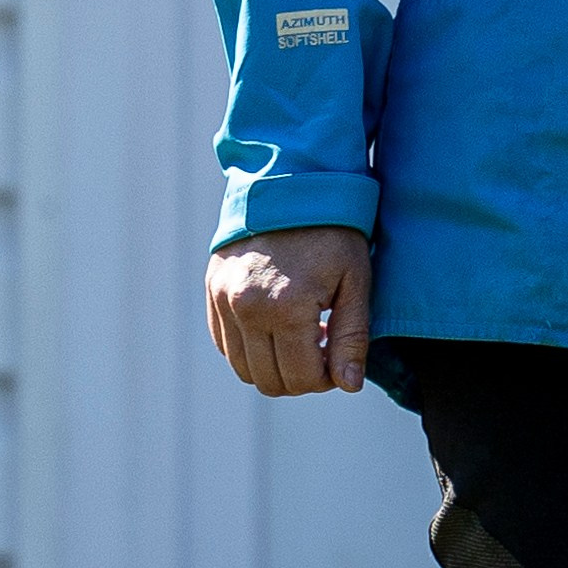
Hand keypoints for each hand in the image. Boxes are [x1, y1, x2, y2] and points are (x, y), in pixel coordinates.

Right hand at [205, 225, 372, 396]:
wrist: (290, 182)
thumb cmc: (332, 232)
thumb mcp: (355, 281)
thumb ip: (352, 337)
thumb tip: (349, 385)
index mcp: (286, 308)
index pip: (302, 378)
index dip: (328, 378)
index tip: (339, 356)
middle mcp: (247, 309)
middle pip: (271, 380)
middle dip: (301, 376)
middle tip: (322, 348)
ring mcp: (223, 300)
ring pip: (244, 369)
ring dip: (274, 365)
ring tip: (301, 334)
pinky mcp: (211, 291)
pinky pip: (224, 344)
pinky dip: (250, 348)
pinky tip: (276, 326)